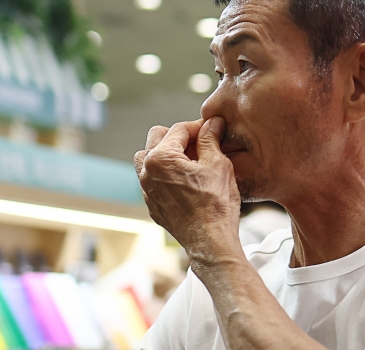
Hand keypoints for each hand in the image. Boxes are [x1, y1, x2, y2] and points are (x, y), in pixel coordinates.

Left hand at [134, 118, 242, 262]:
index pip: (178, 129)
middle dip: (179, 137)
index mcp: (160, 158)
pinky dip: (166, 174)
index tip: (213, 129)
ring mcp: (146, 190)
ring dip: (167, 154)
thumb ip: (210, 139)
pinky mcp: (152, 205)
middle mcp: (146, 172)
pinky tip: (187, 181)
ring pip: (148, 159)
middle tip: (201, 144)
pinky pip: (153, 180)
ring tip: (190, 161)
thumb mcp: (218, 164)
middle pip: (157, 137)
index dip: (199, 127)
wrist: (210, 240)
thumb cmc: (215, 203)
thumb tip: (212, 123)